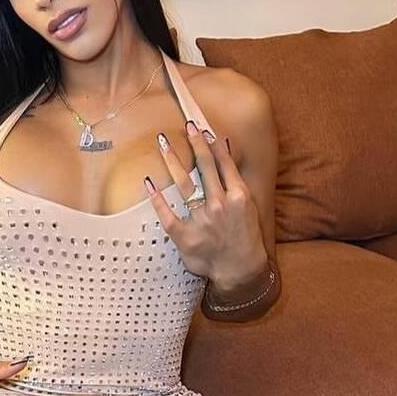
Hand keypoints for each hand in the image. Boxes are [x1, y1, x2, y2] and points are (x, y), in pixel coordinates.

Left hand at [144, 122, 266, 284]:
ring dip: (173, 161)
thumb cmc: (245, 236)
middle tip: (184, 126)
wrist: (240, 270)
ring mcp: (201, 220)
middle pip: (203, 168)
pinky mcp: (185, 235)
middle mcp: (220, 205)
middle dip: (194, 144)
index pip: (223, 164)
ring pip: (184, 184)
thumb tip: (225, 148)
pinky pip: (167, 213)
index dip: (211, 144)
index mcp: (238, 196)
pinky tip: (148, 182)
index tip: (202, 128)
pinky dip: (157, 198)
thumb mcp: (248, 206)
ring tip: (163, 144)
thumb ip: (235, 178)